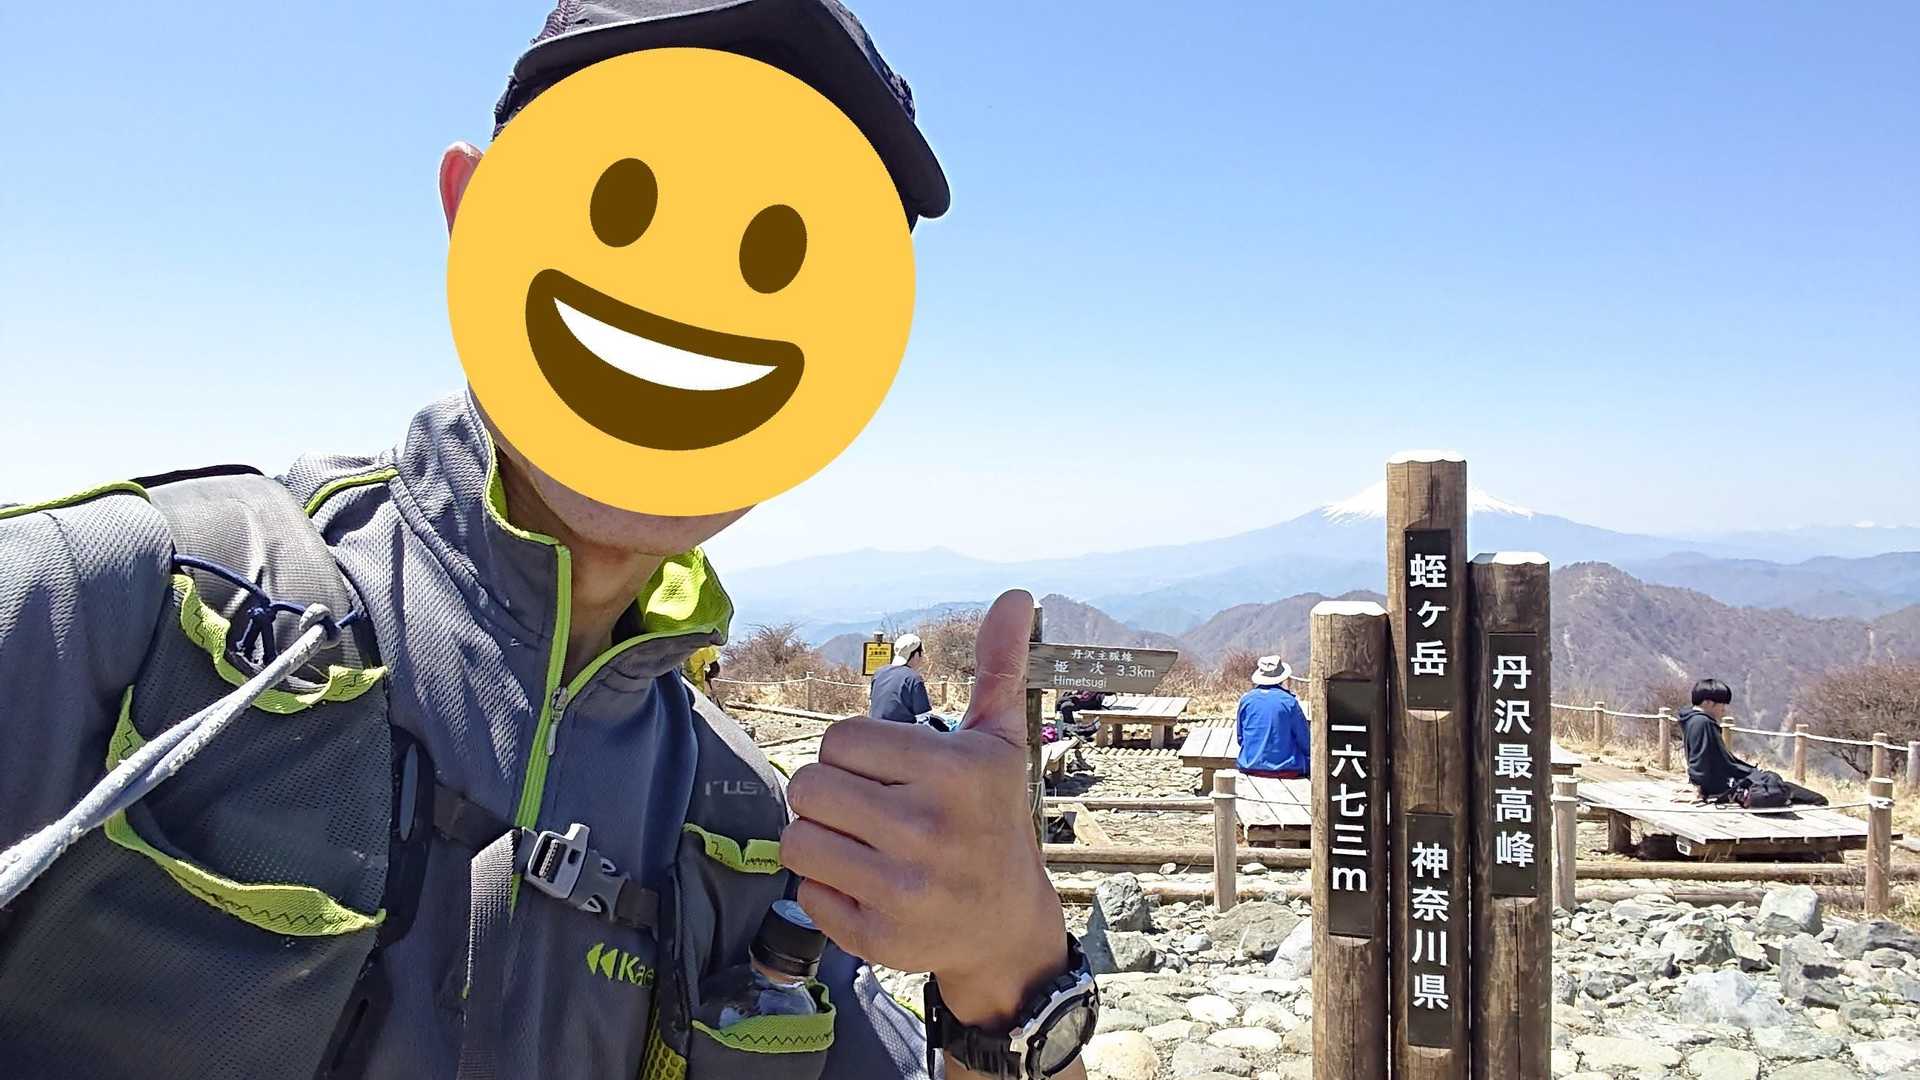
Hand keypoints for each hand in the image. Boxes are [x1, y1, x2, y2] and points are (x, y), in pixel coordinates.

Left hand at [780, 590, 1068, 1028]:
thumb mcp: (1000, 742)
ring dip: (818, 838)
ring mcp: (903, 890)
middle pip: (808, 786)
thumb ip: (998, 665)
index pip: (839, 739)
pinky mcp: (877, 937)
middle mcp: (929, 830)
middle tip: (866, 808)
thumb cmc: (993, 819)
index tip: (884, 771)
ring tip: (858, 843)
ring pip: (796, 839)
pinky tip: (865, 885)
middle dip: (829, 794)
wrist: (1006, 926)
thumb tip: (1017, 594)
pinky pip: (804, 891)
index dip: (852, 753)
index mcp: (955, 772)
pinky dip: (824, 887)